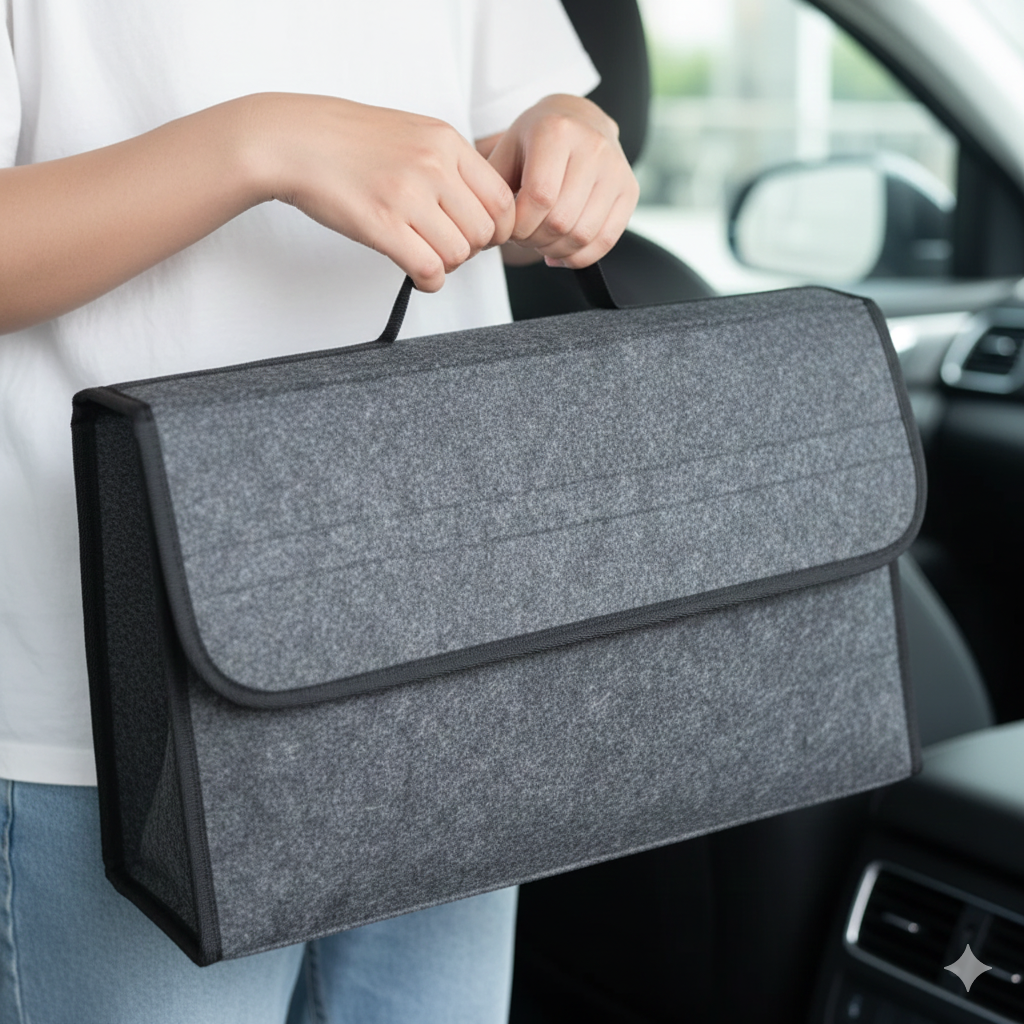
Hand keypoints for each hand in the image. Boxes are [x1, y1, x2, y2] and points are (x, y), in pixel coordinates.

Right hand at [249, 94, 515, 290]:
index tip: (478, 235)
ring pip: (459, 254)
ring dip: (446, 265)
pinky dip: (429, 281)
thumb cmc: (348, 141)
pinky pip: (429, 269)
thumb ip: (448, 163)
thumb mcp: (411, 132)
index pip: (501, 198)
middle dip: (470, 249)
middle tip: (445, 247)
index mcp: (445, 141)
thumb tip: (481, 207)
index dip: (497, 228)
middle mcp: (433, 165)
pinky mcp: (382, 224)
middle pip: (484, 232)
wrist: (292, 140)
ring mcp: (407, 194)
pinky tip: (418, 274)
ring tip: (425, 255)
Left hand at [483, 94, 638, 268]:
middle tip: (524, 237)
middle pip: (561, 220)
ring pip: (583, 235)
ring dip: (555, 250)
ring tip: (541, 242)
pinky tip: (561, 253)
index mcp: (556, 131)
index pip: (539, 198)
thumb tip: (490, 233)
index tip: (509, 229)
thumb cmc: (534, 143)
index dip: (520, 227)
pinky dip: (579, 257)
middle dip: (535, 241)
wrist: (579, 120)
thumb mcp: (505, 152)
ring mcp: (616, 168)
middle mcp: (593, 146)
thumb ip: (492, 189)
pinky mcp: (630, 190)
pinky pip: (606, 240)